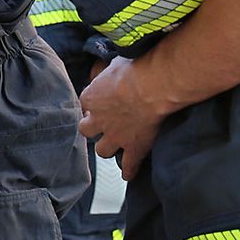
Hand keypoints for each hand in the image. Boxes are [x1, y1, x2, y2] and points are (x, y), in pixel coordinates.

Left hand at [79, 54, 165, 179]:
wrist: (154, 85)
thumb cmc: (135, 68)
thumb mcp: (113, 64)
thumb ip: (105, 72)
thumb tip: (102, 71)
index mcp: (91, 98)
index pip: (84, 105)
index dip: (92, 106)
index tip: (99, 104)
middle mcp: (99, 120)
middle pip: (86, 131)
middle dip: (92, 129)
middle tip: (101, 126)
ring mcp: (116, 136)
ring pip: (102, 150)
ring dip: (107, 148)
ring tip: (114, 146)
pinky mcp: (134, 147)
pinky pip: (129, 165)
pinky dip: (129, 170)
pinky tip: (128, 175)